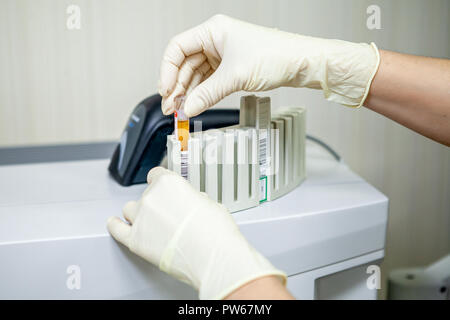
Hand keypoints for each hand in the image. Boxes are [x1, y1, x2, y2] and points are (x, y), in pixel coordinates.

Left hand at [107, 167, 285, 298]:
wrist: (211, 255)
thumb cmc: (215, 231)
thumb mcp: (209, 203)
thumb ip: (193, 199)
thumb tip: (191, 203)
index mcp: (169, 183)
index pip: (156, 175)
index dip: (161, 185)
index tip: (164, 191)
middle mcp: (150, 196)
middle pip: (145, 195)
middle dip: (155, 204)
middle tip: (169, 217)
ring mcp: (140, 218)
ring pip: (130, 210)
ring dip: (139, 215)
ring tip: (151, 226)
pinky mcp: (134, 240)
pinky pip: (117, 229)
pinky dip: (116, 226)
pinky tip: (116, 224)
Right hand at [158, 14, 379, 116]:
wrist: (301, 63)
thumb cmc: (276, 55)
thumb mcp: (235, 76)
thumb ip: (208, 94)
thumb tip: (188, 108)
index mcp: (213, 31)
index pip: (178, 48)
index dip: (167, 70)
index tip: (165, 91)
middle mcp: (216, 41)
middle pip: (185, 63)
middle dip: (177, 86)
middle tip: (171, 107)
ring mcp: (223, 55)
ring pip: (196, 74)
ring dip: (188, 93)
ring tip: (181, 110)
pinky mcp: (231, 68)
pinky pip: (209, 81)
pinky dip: (202, 93)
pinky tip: (195, 104)